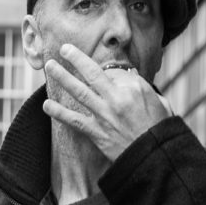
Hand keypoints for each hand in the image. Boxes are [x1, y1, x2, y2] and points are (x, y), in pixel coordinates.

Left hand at [42, 43, 172, 160]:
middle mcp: (116, 99)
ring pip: (79, 91)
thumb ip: (141, 87)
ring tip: (49, 67)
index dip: (108, 71)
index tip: (103, 72)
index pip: (114, 72)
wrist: (153, 156)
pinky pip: (74, 120)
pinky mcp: (96, 132)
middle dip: (76, 59)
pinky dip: (59, 113)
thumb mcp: (159, 101)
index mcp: (134, 88)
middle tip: (63, 49)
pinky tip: (46, 105)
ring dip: (62, 78)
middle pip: (92, 73)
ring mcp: (104, 115)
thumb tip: (128, 77)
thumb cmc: (159, 129)